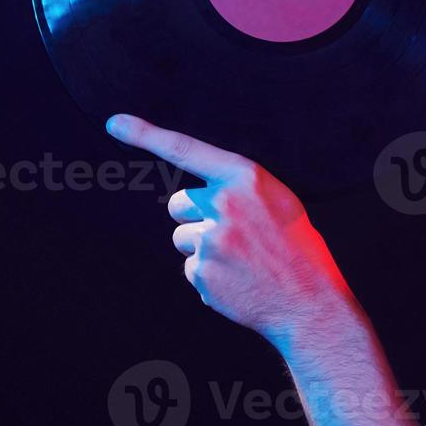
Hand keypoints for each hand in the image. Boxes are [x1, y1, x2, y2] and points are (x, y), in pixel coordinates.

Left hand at [106, 114, 353, 345]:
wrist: (309, 302)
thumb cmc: (298, 248)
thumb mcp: (280, 202)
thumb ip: (241, 190)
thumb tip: (207, 192)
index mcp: (246, 178)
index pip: (187, 150)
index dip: (147, 134)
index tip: (116, 123)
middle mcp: (224, 204)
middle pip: (179, 204)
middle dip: (195, 217)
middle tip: (231, 233)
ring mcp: (210, 241)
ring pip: (183, 238)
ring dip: (204, 249)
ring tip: (241, 261)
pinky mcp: (202, 274)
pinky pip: (191, 269)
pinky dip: (209, 277)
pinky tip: (238, 281)